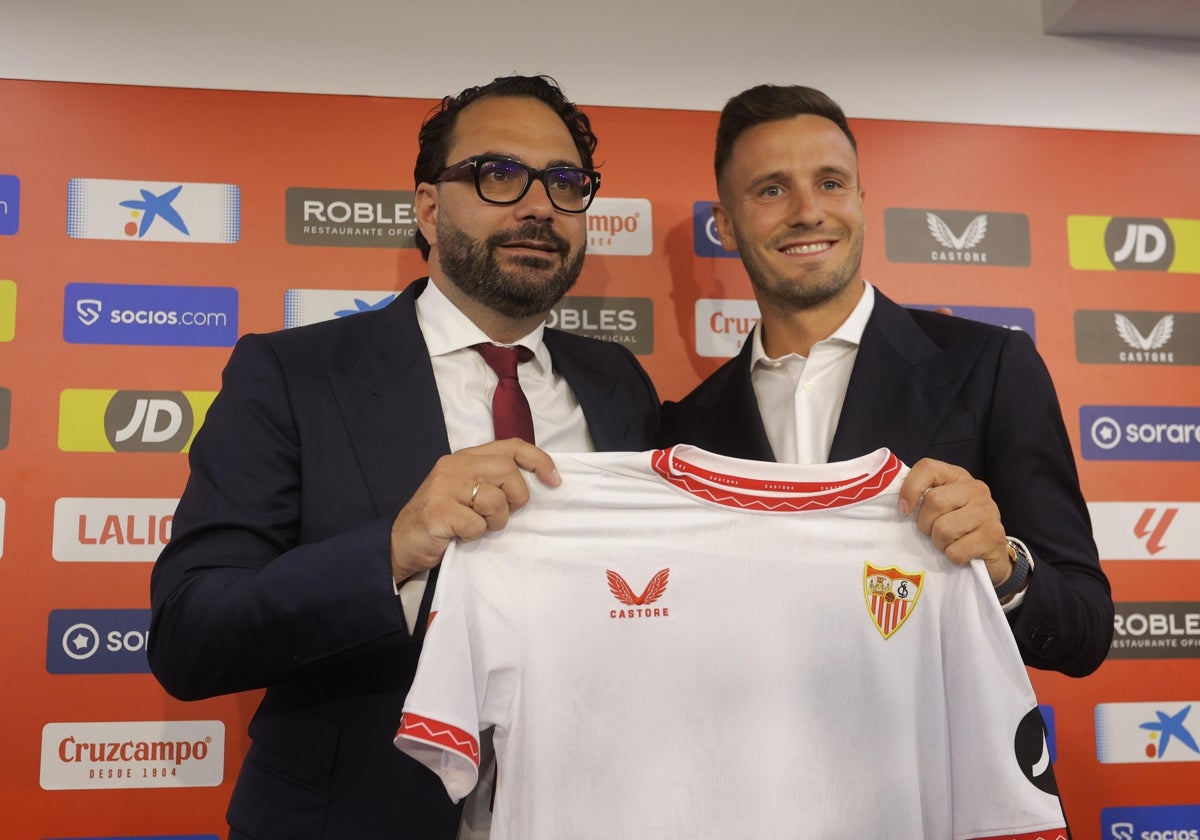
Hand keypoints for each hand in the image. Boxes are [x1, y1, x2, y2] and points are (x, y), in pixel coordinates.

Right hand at [389, 439, 559, 582]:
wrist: (400, 543)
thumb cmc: (441, 519)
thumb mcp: (466, 490)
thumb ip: (492, 480)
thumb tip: (535, 482)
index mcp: (465, 457)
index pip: (511, 446)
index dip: (538, 460)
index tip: (554, 480)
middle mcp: (455, 466)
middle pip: (508, 471)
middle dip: (516, 498)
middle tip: (500, 515)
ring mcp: (445, 487)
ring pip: (495, 500)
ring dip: (495, 521)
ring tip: (476, 526)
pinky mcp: (439, 511)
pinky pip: (476, 525)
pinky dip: (474, 535)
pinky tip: (459, 535)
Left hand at [897, 458, 1011, 586]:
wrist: (990, 554)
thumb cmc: (956, 527)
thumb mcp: (937, 507)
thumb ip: (920, 497)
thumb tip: (900, 505)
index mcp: (957, 476)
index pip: (927, 468)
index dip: (910, 489)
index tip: (903, 510)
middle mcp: (976, 489)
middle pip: (934, 501)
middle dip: (925, 524)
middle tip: (932, 532)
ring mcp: (989, 512)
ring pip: (944, 529)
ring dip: (939, 543)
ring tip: (948, 543)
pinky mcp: (994, 537)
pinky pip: (956, 551)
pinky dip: (953, 557)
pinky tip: (962, 553)